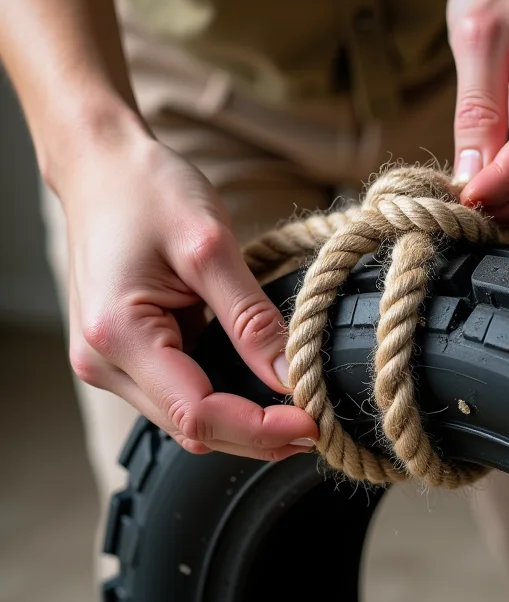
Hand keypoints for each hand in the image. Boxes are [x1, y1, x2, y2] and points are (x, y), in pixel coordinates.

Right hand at [60, 131, 317, 460]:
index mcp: (118, 335)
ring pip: (184, 419)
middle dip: (257, 434)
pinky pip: (177, 393)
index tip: (313, 423)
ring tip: (294, 408)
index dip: (261, 430)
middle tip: (315, 422)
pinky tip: (256, 386)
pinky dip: (220, 398)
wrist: (101, 167)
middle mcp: (102, 361)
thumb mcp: (210, 247)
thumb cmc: (147, 190)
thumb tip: (288, 376)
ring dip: (241, 422)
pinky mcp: (122, 353)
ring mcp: (107, 361)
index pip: (198, 413)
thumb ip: (250, 318)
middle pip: (191, 428)